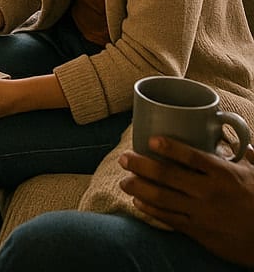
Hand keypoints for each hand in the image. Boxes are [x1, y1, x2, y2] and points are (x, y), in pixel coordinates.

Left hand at [119, 139, 253, 264]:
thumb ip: (240, 152)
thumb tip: (228, 131)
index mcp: (223, 174)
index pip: (191, 157)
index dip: (169, 147)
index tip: (150, 139)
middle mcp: (209, 193)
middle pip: (167, 175)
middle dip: (141, 165)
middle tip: (124, 158)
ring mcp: (202, 214)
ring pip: (162, 198)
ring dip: (139, 188)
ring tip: (124, 181)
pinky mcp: (199, 233)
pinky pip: (169, 219)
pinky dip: (151, 210)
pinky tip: (138, 202)